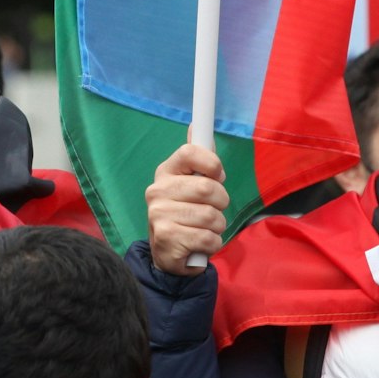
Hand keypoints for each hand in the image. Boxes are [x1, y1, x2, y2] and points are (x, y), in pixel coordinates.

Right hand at [145, 143, 227, 275]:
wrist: (168, 253)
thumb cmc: (185, 213)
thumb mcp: (190, 184)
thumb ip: (198, 159)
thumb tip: (196, 125)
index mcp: (165, 172)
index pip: (189, 152)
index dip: (211, 163)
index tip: (218, 175)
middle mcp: (157, 191)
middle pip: (208, 188)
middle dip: (221, 202)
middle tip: (214, 210)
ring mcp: (159, 214)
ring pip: (211, 216)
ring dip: (218, 226)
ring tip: (205, 229)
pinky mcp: (166, 238)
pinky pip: (208, 238)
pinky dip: (212, 243)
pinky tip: (201, 244)